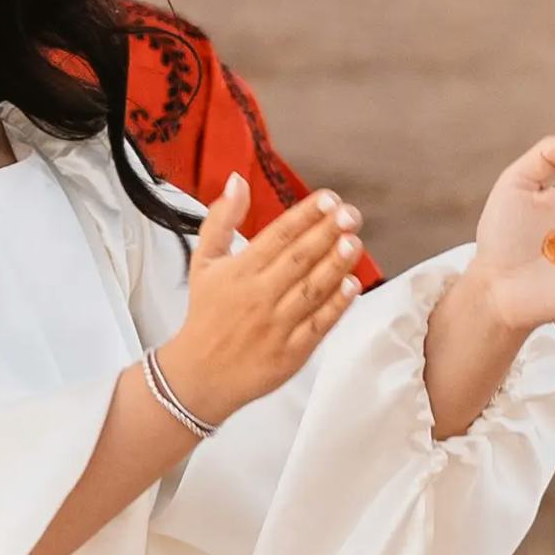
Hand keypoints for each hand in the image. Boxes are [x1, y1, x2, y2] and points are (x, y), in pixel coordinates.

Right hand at [155, 174, 367, 422]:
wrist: (200, 374)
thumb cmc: (207, 314)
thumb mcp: (204, 262)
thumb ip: (221, 219)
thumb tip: (238, 180)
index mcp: (239, 271)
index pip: (278, 235)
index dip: (305, 215)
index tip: (328, 198)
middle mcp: (258, 295)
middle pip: (298, 259)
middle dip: (327, 233)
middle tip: (350, 213)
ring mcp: (276, 325)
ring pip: (311, 289)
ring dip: (335, 264)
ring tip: (354, 242)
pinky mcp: (290, 352)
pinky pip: (317, 325)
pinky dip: (336, 305)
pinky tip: (352, 285)